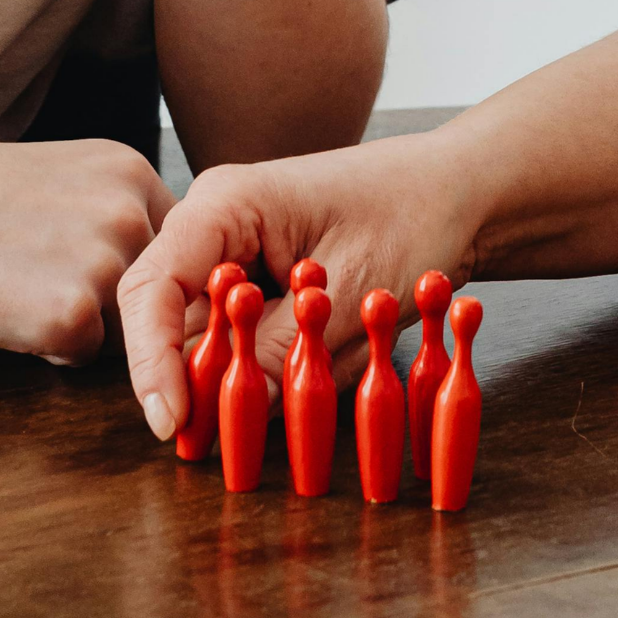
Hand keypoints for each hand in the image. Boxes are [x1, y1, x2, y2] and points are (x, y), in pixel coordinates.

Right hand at [0, 132, 173, 362]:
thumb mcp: (59, 177)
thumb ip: (115, 211)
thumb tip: (167, 272)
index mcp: (131, 170)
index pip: (172, 246)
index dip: (131, 266)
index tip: (75, 259)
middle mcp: (132, 212)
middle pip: (158, 292)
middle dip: (110, 298)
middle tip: (33, 270)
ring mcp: (107, 263)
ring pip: (127, 327)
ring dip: (80, 322)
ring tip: (15, 282)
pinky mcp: (73, 316)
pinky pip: (83, 356)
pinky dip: (45, 347)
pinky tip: (1, 306)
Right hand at [117, 131, 485, 439]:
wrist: (465, 196)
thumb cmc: (417, 214)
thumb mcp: (354, 288)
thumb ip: (284, 348)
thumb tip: (233, 405)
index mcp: (224, 205)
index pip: (152, 290)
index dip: (151, 362)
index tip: (172, 421)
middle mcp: (219, 231)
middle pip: (180, 326)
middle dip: (227, 374)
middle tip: (280, 399)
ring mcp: (243, 261)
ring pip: (228, 346)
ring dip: (282, 366)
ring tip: (355, 337)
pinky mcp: (269, 289)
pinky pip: (263, 346)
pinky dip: (302, 360)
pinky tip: (356, 336)